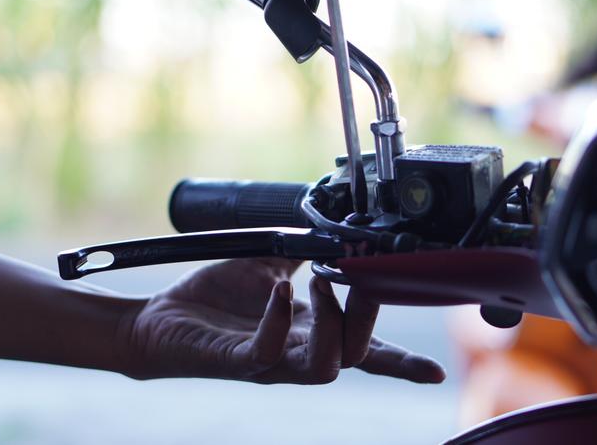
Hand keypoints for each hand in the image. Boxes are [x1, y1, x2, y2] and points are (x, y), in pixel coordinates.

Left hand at [119, 258, 444, 383]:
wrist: (161, 317)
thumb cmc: (214, 296)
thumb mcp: (267, 264)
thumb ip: (301, 250)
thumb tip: (331, 224)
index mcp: (309, 329)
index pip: (364, 350)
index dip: (401, 363)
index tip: (435, 371)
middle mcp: (296, 351)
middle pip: (356, 356)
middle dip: (368, 317)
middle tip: (360, 278)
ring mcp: (269, 361)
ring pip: (323, 366)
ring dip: (333, 323)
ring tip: (322, 282)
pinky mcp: (237, 361)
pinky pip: (268, 352)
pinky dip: (279, 318)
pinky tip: (279, 288)